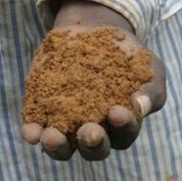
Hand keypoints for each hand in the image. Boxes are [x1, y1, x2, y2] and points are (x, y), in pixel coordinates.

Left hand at [21, 0, 165, 160]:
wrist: (93, 30)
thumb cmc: (126, 56)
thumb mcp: (148, 69)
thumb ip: (150, 90)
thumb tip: (140, 105)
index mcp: (121, 128)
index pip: (124, 135)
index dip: (123, 126)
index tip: (117, 111)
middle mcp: (93, 133)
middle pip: (93, 150)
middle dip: (91, 143)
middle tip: (89, 131)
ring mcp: (65, 125)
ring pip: (62, 147)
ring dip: (57, 146)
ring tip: (52, 137)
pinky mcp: (41, 112)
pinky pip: (36, 130)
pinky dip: (33, 132)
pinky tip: (31, 132)